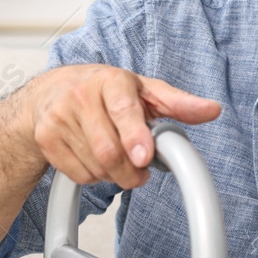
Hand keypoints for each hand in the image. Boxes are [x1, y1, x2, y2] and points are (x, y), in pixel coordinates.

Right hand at [27, 65, 220, 189]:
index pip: (123, 110)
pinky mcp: (46, 138)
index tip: (144, 157)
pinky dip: (95, 177)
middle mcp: (81, 95)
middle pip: (109, 150)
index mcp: (111, 80)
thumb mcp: (144, 91)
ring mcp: (59, 117)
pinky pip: (79, 175)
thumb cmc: (105, 92)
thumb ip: (179, 103)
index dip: (135, 136)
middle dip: (132, 171)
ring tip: (119, 160)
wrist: (51, 93)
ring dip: (115, 175)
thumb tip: (212, 109)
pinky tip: (96, 160)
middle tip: (141, 170)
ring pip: (97, 167)